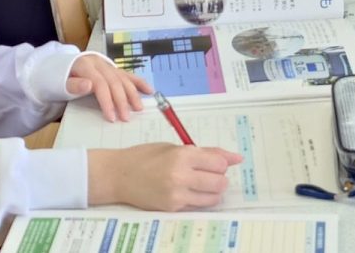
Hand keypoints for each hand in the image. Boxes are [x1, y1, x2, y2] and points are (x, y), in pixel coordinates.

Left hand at [66, 53, 151, 122]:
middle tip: (126, 118)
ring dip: (132, 94)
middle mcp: (99, 63)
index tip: (111, 118)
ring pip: (123, 78)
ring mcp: (107, 65)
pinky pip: (127, 75)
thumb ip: (73, 85)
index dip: (106, 101)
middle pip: (114, 81)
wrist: (57, 69)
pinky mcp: (112, 69)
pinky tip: (149, 90)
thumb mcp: (59, 83)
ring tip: (138, 108)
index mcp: (85, 64)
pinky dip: (139, 83)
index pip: (100, 83)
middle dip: (121, 100)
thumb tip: (89, 85)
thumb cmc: (58, 81)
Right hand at [88, 144, 243, 210]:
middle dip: (219, 178)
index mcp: (182, 155)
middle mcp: (181, 175)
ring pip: (213, 197)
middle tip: (208, 174)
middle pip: (220, 182)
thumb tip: (235, 158)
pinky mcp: (172, 207)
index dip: (221, 163)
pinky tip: (187, 191)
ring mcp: (176, 194)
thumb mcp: (174, 147)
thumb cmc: (145, 156)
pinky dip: (199, 199)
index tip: (214, 163)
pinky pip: (198, 205)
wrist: (118, 174)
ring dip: (212, 191)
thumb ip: (205, 153)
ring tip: (199, 184)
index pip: (219, 163)